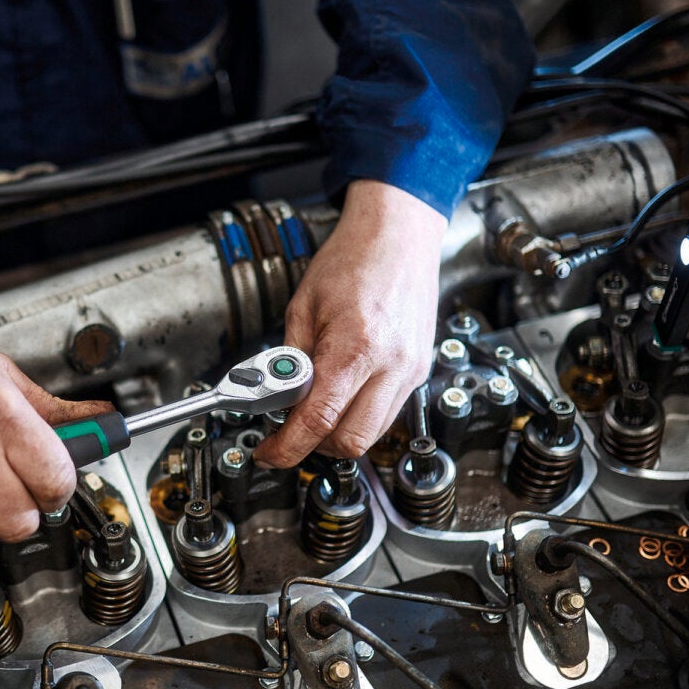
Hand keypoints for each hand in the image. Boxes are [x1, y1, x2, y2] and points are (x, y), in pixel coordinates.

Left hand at [254, 180, 444, 468]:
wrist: (399, 235)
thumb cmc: (352, 260)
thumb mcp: (303, 307)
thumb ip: (291, 359)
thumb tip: (276, 399)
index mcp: (356, 346)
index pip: (319, 420)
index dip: (288, 447)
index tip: (270, 453)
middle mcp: (391, 365)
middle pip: (351, 441)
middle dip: (314, 447)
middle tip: (289, 433)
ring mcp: (410, 370)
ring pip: (372, 434)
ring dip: (338, 434)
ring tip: (315, 411)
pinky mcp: (419, 370)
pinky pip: (387, 413)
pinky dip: (359, 416)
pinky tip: (343, 396)